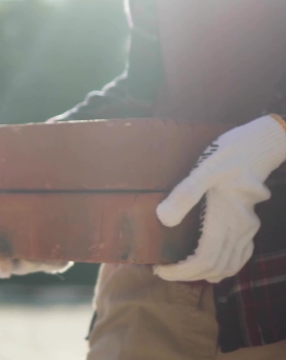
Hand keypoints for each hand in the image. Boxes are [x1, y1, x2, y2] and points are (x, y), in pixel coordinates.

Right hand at [0, 155, 73, 277]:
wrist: (58, 152)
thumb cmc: (21, 160)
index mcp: (2, 221)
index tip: (0, 269)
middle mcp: (21, 232)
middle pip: (16, 262)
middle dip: (18, 266)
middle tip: (23, 261)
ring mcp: (44, 237)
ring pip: (38, 263)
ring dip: (37, 265)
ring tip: (40, 253)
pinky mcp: (68, 239)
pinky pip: (61, 260)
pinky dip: (57, 262)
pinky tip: (58, 254)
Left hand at [154, 115, 285, 282]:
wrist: (261, 144)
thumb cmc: (231, 153)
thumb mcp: (204, 168)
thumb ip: (185, 194)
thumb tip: (163, 219)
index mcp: (226, 219)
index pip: (204, 259)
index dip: (181, 271)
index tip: (158, 269)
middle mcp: (240, 229)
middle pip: (215, 267)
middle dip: (188, 275)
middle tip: (162, 271)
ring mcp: (248, 227)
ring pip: (231, 265)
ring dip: (205, 273)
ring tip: (180, 270)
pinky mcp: (250, 222)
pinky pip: (241, 255)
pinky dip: (224, 266)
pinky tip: (210, 266)